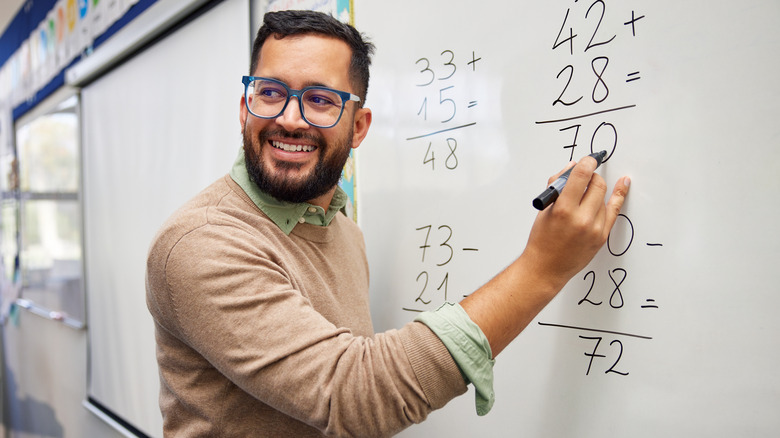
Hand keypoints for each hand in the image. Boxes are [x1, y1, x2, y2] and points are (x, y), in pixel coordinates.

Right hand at [522, 156, 630, 290]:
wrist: (546, 267)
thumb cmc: (542, 239)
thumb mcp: (544, 209)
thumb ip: (558, 185)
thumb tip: (572, 167)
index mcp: (563, 209)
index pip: (581, 176)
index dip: (586, 163)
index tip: (588, 160)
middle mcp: (581, 218)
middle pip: (597, 185)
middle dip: (592, 177)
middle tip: (585, 178)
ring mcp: (594, 228)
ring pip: (603, 197)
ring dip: (595, 192)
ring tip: (583, 198)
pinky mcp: (602, 236)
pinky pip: (614, 211)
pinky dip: (619, 195)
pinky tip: (624, 184)